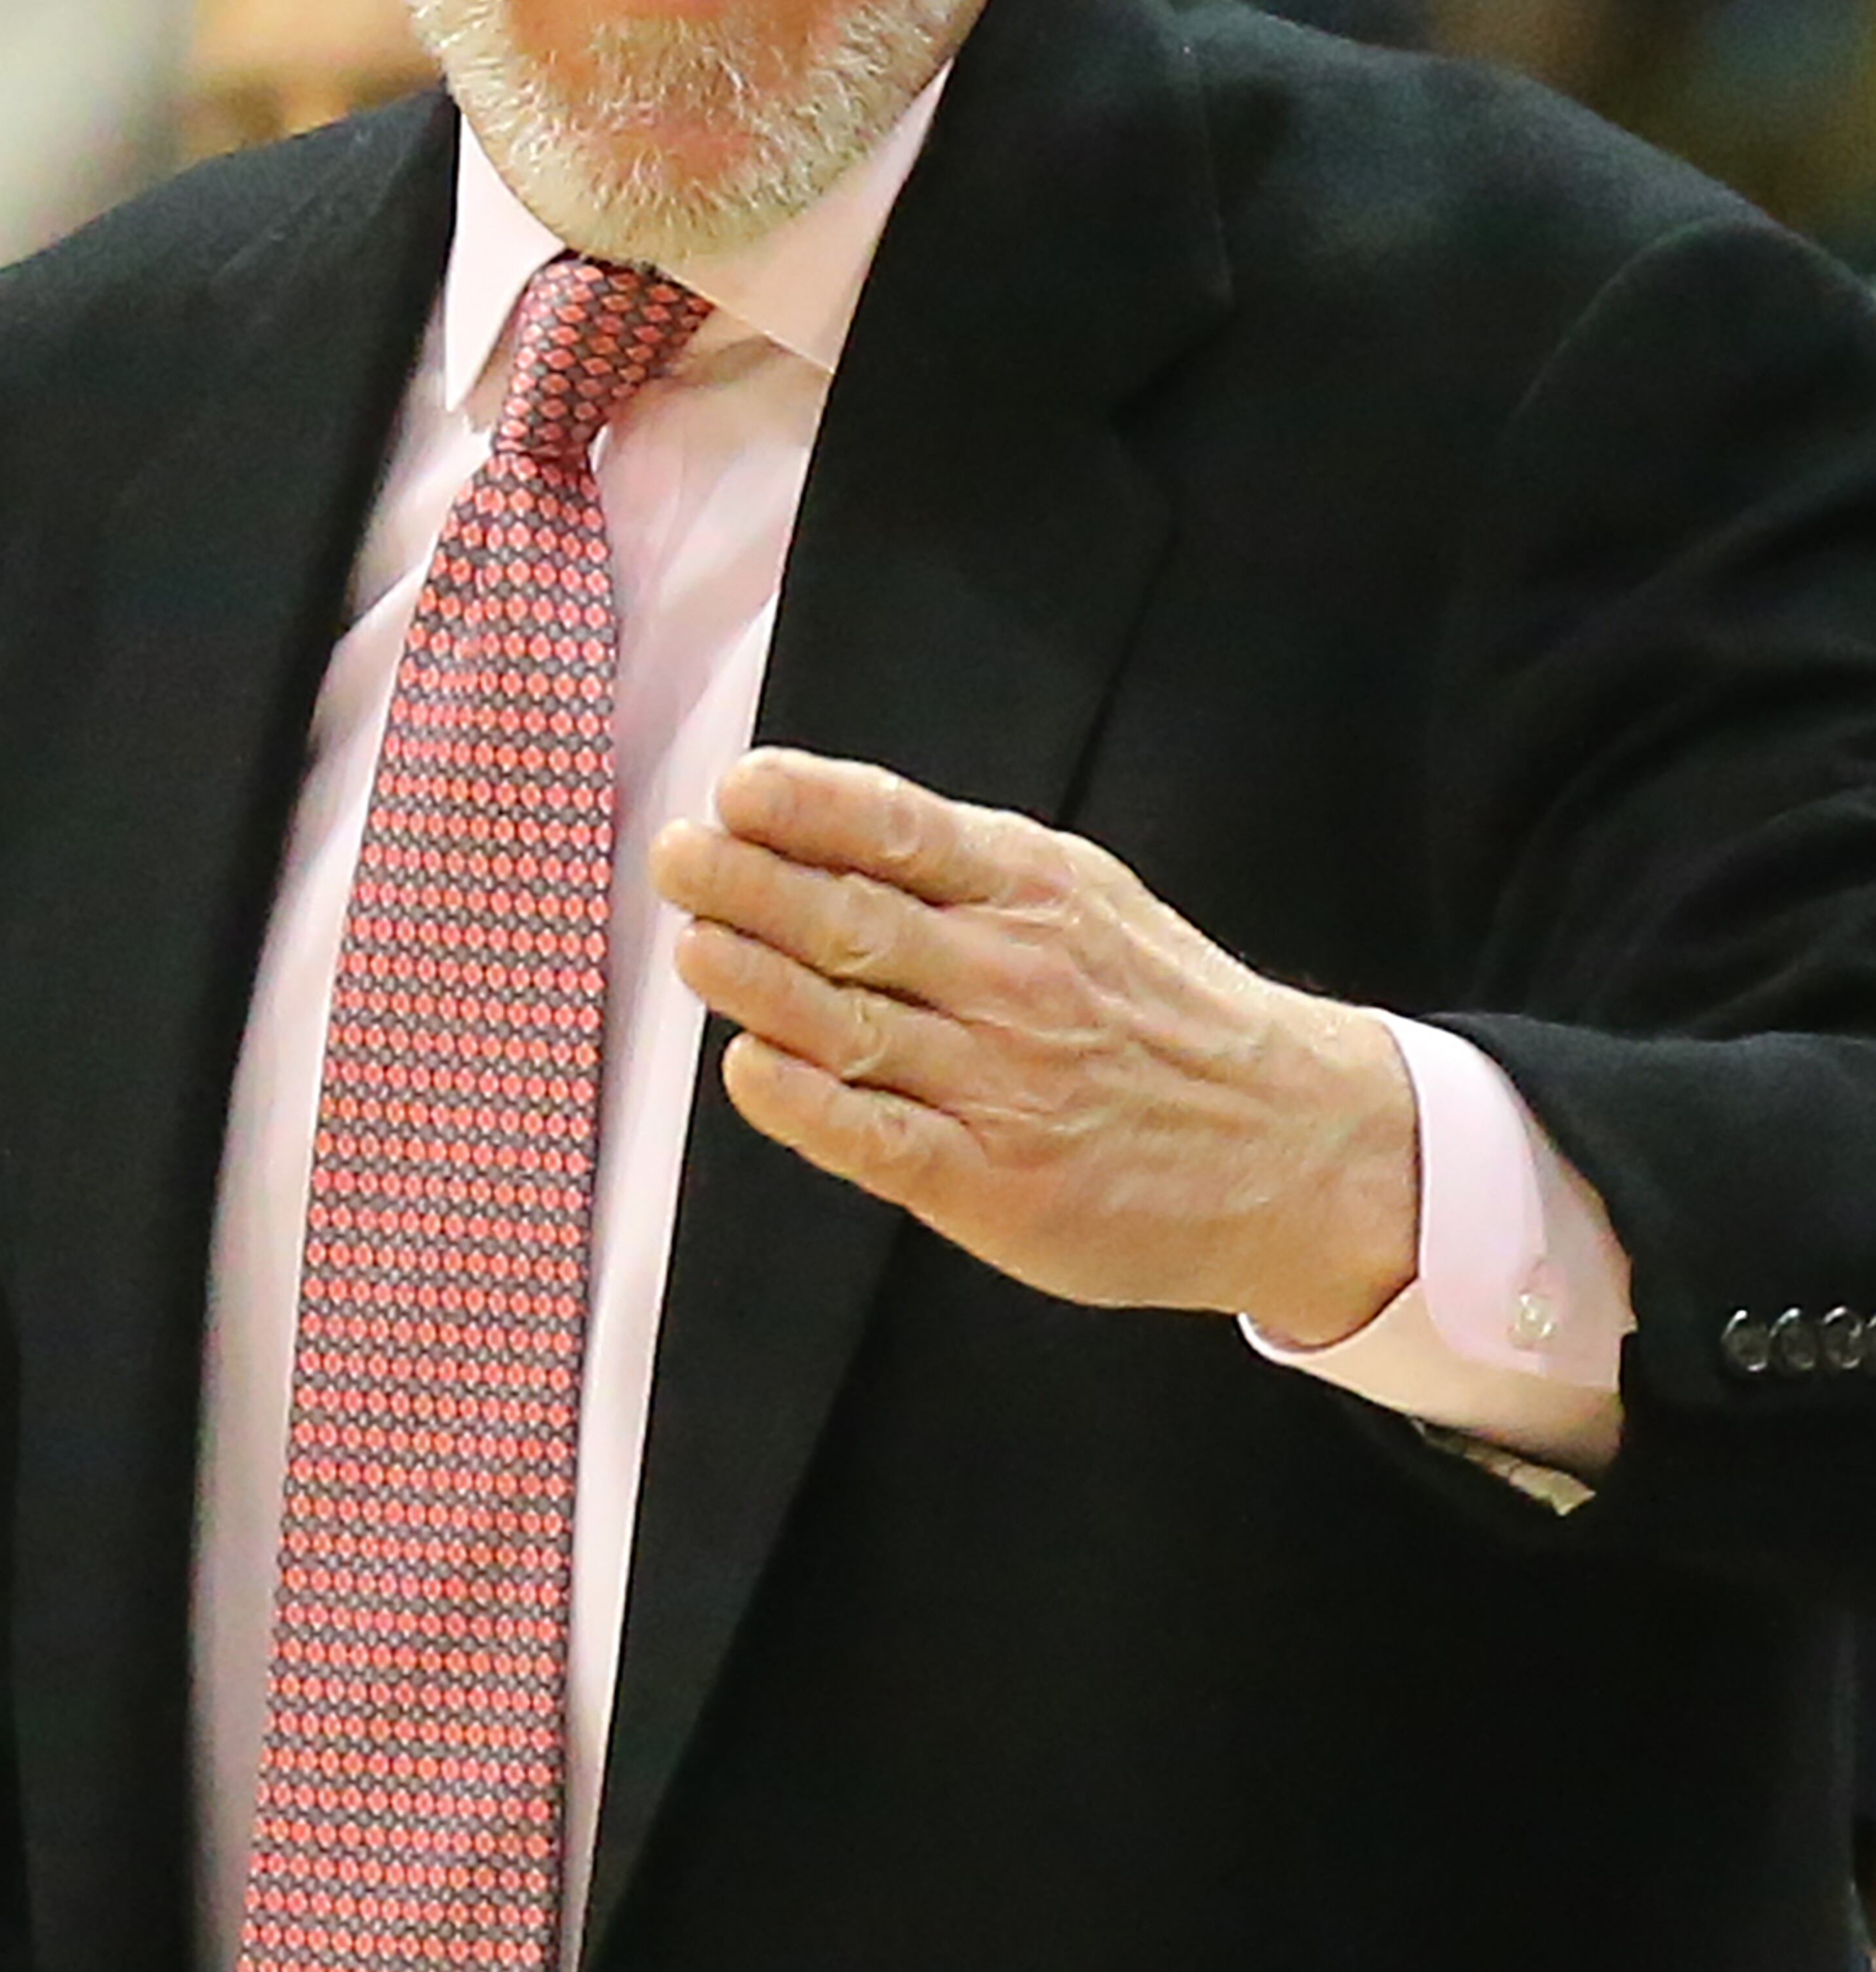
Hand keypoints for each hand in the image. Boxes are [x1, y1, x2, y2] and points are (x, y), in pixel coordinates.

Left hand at [652, 748, 1419, 1345]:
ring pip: (855, 1023)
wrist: (1294, 1147)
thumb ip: (963, 869)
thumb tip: (818, 825)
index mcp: (1033, 891)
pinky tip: (750, 1071)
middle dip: (754, 884)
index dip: (811, 806)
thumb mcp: (1084, 900)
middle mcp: (1013, 977)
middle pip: (859, 920)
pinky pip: (878, 1137)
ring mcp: (1002, 1082)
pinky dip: (808, 1104)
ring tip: (694, 945)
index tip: (737, 789)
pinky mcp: (993, 1182)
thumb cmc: (1159, 1013)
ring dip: (759, 982)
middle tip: (677, 858)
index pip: (902, 832)